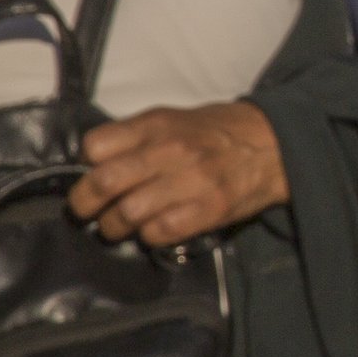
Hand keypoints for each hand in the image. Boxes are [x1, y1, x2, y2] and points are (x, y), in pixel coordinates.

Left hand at [72, 103, 288, 246]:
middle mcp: (170, 150)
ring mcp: (191, 181)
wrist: (272, 143)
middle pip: (104, 183)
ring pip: (127, 214)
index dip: (87, 164)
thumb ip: (135, 137)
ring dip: (113, 227)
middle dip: (85, 204)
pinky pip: (159, 232)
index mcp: (156, 124)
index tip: (91, 173)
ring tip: (117, 227)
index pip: (96, 146)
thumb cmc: (215, 132)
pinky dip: (148, 236)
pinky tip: (152, 230)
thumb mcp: (172, 119)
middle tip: (86, 212)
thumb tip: (94, 163)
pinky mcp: (208, 210)